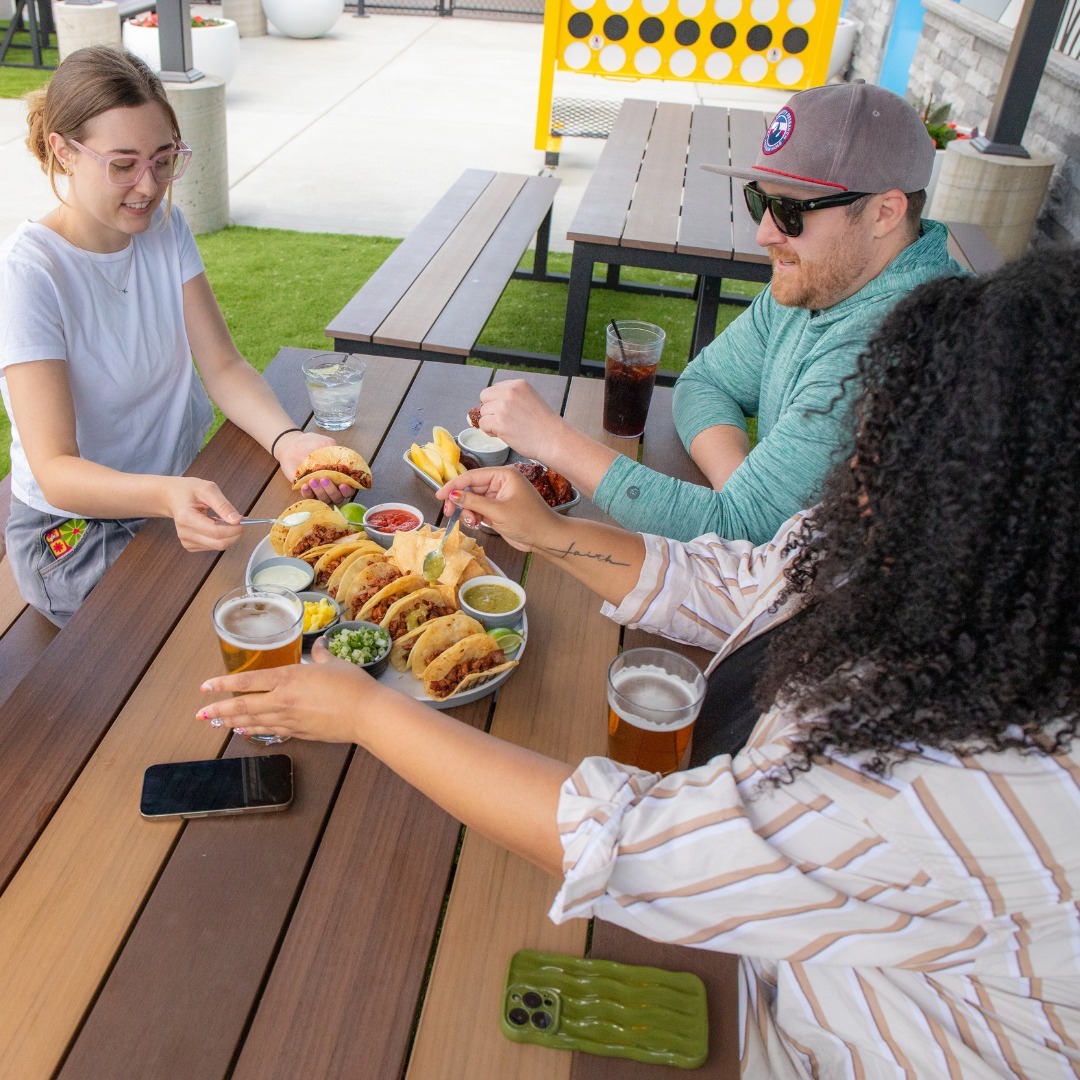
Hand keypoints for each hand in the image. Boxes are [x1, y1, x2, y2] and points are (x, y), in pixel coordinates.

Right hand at [166, 477, 243, 551]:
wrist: (172, 497)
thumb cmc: (188, 490)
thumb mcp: (208, 489)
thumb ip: (223, 505)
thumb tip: (236, 520)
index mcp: (186, 518)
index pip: (216, 532)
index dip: (234, 529)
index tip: (244, 521)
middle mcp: (184, 533)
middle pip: (219, 543)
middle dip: (235, 533)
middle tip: (241, 521)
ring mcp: (186, 541)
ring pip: (218, 546)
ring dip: (229, 535)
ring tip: (225, 520)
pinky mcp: (190, 545)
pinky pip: (213, 546)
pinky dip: (221, 537)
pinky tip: (216, 525)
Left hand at [197, 641, 374, 741]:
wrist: (366, 714)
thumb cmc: (352, 685)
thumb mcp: (334, 663)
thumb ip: (322, 654)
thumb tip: (319, 644)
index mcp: (288, 677)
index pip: (247, 681)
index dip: (223, 684)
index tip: (205, 687)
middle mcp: (282, 699)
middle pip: (242, 705)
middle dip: (218, 710)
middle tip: (200, 713)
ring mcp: (288, 719)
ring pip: (252, 721)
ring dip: (232, 722)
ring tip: (215, 723)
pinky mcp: (298, 732)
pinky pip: (269, 731)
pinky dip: (254, 730)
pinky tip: (245, 731)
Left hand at [274, 430, 351, 504]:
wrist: (292, 445)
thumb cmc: (312, 444)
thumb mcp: (327, 444)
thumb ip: (337, 451)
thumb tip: (345, 460)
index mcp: (341, 476)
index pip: (349, 489)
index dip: (348, 490)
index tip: (342, 485)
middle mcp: (332, 486)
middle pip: (337, 498)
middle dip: (332, 491)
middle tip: (324, 479)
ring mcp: (320, 490)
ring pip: (324, 500)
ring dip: (320, 492)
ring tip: (312, 480)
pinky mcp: (307, 491)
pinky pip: (309, 498)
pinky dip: (308, 493)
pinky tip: (305, 485)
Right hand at [436, 467, 558, 552]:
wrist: (546, 538)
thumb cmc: (528, 521)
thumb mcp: (497, 511)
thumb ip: (473, 502)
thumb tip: (452, 495)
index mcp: (503, 475)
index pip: (472, 476)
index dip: (454, 485)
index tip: (439, 495)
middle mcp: (500, 483)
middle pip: (471, 488)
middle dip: (461, 502)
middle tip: (450, 513)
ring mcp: (499, 496)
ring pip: (473, 500)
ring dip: (468, 512)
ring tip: (473, 523)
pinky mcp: (498, 509)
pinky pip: (479, 510)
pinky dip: (475, 517)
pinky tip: (477, 525)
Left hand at [476, 381, 564, 461]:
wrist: (553, 439)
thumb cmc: (544, 424)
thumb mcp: (531, 399)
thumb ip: (514, 397)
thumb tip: (494, 402)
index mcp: (518, 384)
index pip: (494, 389)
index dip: (497, 402)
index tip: (507, 412)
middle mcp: (509, 392)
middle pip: (485, 397)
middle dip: (490, 410)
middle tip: (503, 421)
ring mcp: (503, 406)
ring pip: (483, 412)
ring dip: (490, 422)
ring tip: (506, 429)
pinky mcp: (499, 422)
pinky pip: (483, 424)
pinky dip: (489, 431)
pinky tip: (502, 434)